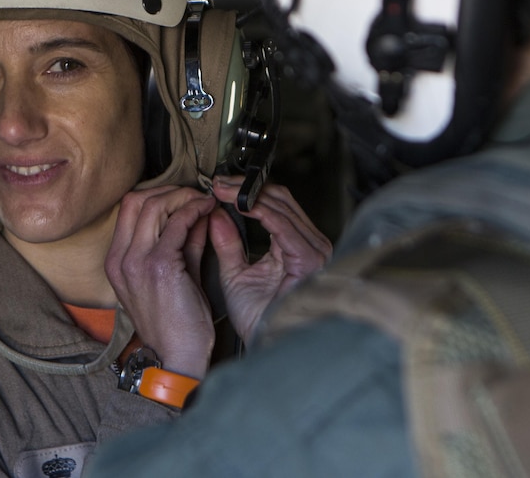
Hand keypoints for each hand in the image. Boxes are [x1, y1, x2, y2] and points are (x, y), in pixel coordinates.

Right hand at [105, 185, 217, 378]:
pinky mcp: (159, 266)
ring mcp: (136, 261)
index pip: (128, 208)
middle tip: (194, 194)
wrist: (178, 357)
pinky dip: (193, 210)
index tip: (182, 196)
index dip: (157, 194)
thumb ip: (183, 242)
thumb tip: (197, 213)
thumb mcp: (176, 274)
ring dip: (183, 197)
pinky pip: (176, 224)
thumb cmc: (178, 323)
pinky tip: (208, 210)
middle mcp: (121, 258)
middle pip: (136, 200)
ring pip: (154, 205)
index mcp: (117, 261)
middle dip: (169, 190)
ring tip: (203, 200)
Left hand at [209, 175, 331, 340]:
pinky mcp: (308, 258)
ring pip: (281, 205)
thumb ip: (228, 243)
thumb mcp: (235, 272)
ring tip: (221, 190)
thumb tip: (215, 214)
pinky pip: (282, 223)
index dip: (245, 192)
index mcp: (297, 247)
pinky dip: (258, 210)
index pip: (275, 205)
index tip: (218, 188)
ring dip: (247, 194)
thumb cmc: (257, 318)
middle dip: (245, 188)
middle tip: (217, 184)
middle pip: (280, 199)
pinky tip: (238, 204)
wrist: (265, 344)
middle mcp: (311, 245)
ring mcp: (314, 250)